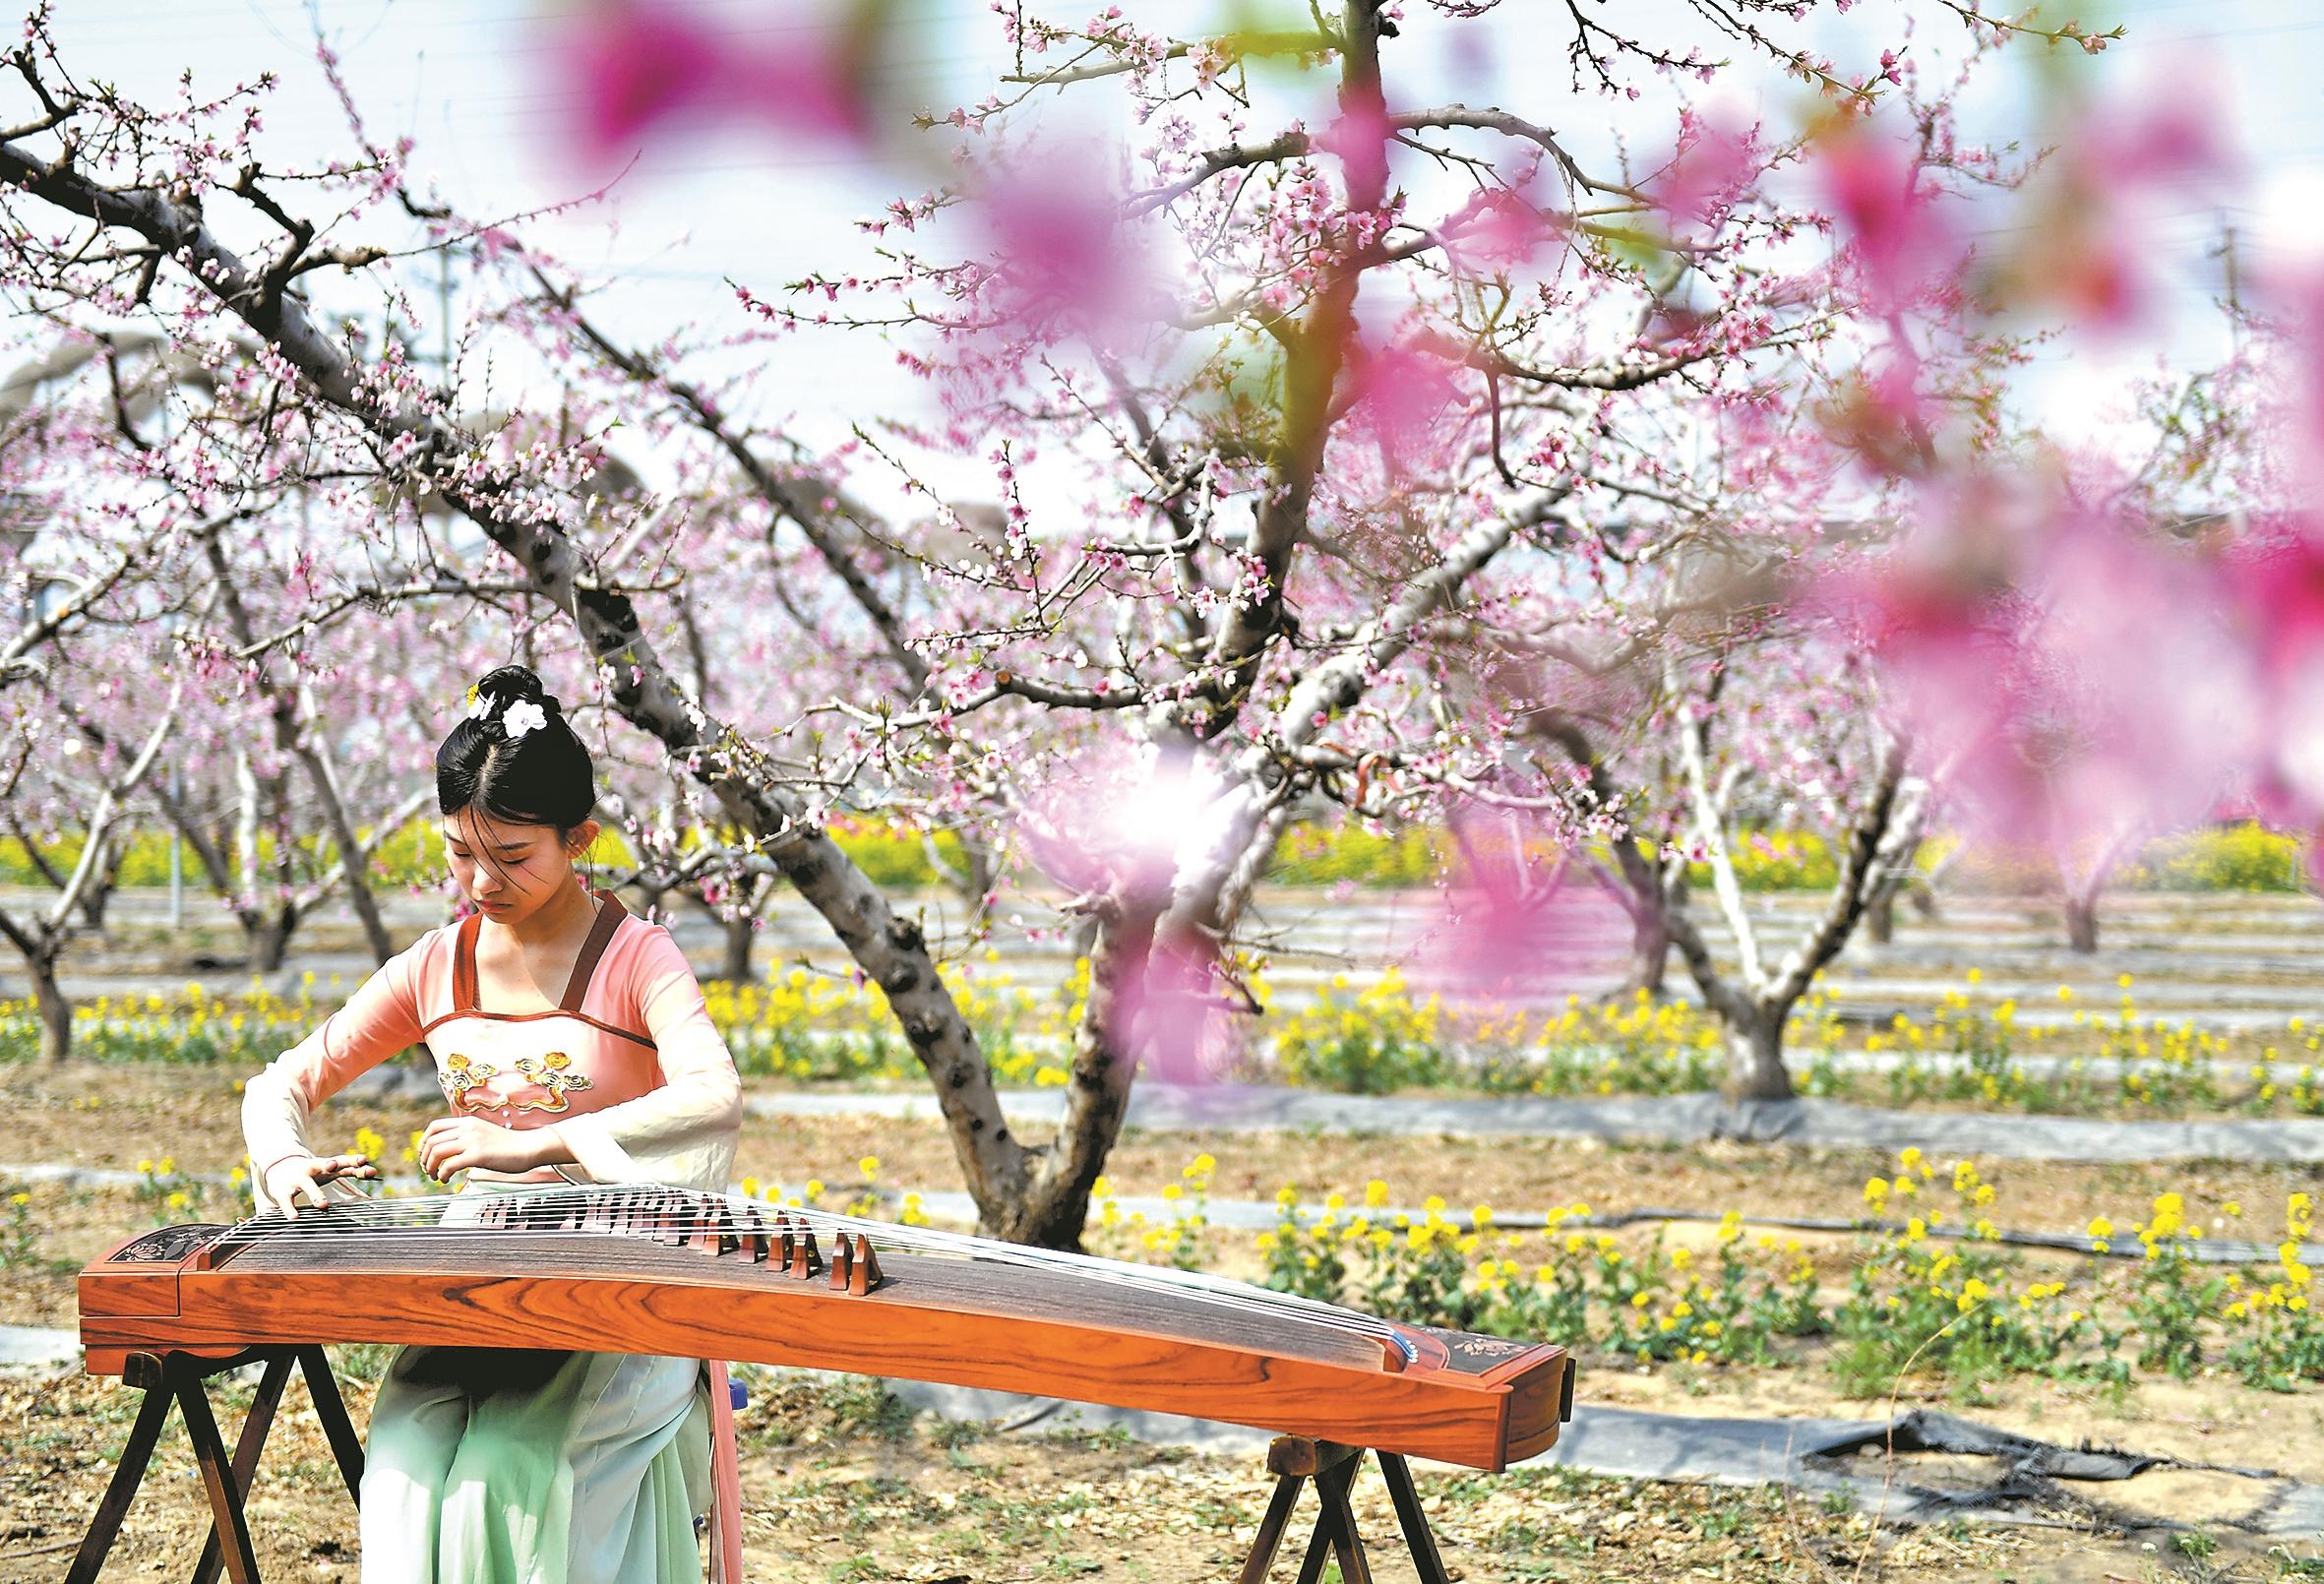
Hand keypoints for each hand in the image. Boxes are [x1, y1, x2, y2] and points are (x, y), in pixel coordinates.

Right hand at [262, 1152, 374, 1219]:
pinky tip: (295, 1217)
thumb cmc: (314, 1171)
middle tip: (336, 1166)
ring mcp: (297, 1179)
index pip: (343, 1160)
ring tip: (323, 1205)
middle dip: (330, 1165)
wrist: (279, 1167)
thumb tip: (375, 1172)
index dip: (354, 1161)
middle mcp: (313, 1168)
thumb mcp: (331, 1169)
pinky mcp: (282, 1190)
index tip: (366, 1162)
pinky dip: (290, 1209)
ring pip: (307, 1185)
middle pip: (323, 1165)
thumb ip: (351, 1170)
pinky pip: (286, 1201)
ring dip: (316, 1193)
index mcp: (327, 1164)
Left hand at [417, 1117, 559, 1182]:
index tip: (424, 1155)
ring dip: (430, 1167)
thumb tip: (450, 1151)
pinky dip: (442, 1174)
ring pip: (437, 1152)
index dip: (423, 1141)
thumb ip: (468, 1137)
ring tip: (435, 1177)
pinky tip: (446, 1180)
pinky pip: (449, 1165)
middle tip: (428, 1170)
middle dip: (424, 1158)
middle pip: (432, 1141)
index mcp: (468, 1121)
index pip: (434, 1126)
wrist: (529, 1147)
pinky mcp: (477, 1155)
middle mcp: (468, 1128)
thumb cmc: (509, 1145)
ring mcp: (472, 1140)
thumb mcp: (484, 1134)